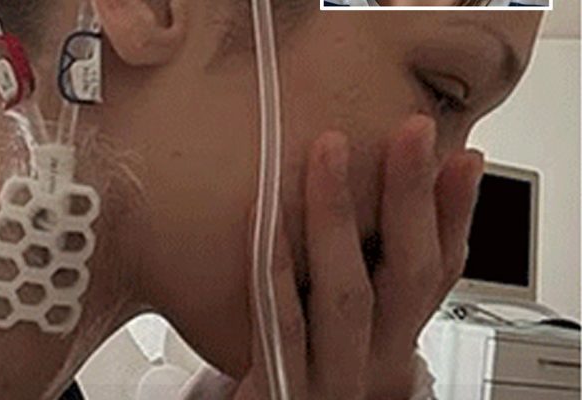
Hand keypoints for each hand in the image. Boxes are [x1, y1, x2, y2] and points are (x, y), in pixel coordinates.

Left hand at [234, 115, 483, 399]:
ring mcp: (333, 377)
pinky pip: (280, 322)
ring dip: (339, 215)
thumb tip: (392, 193)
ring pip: (347, 294)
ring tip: (330, 148)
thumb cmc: (311, 366)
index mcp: (397, 338)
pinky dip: (275, 265)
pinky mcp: (281, 385)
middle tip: (412, 130)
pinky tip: (265, 214)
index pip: (442, 273)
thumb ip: (369, 270)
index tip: (463, 156)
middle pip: (408, 276)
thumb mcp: (352, 325)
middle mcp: (377, 361)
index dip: (457, 214)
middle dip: (410, 198)